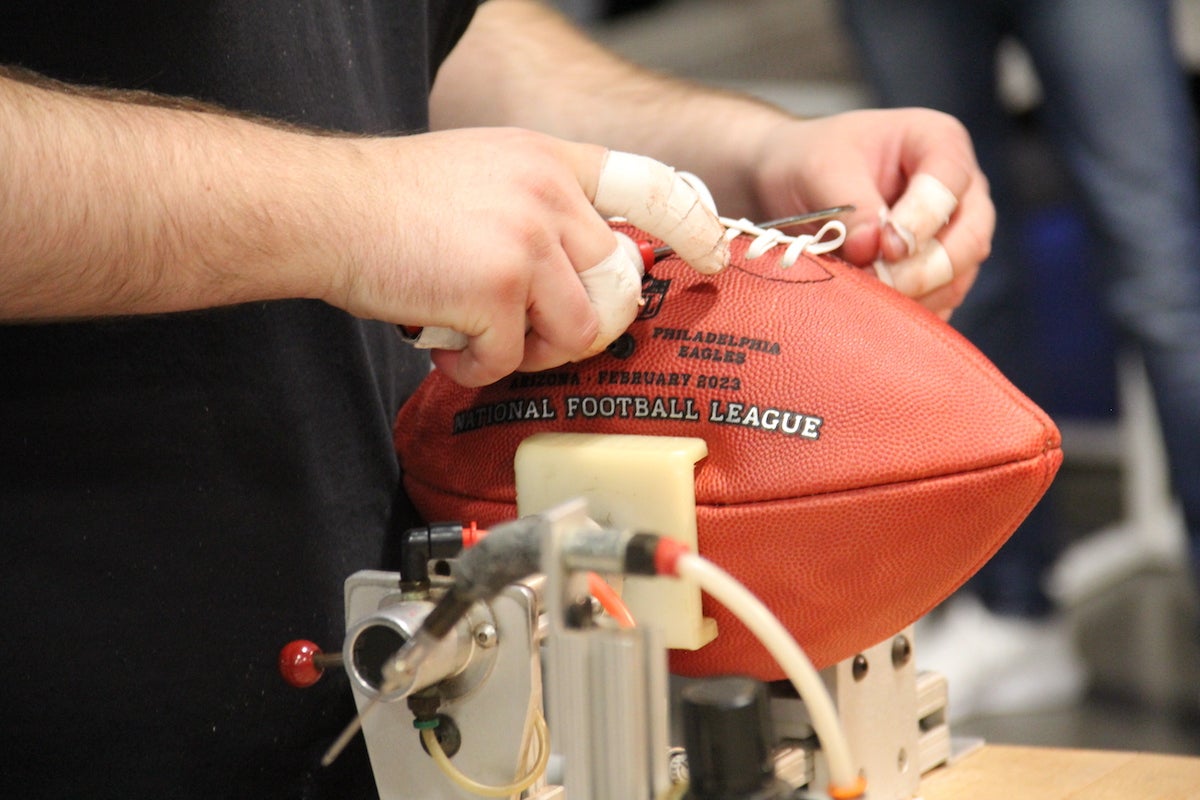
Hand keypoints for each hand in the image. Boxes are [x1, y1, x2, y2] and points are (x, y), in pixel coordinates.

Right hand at [332, 128, 725, 386]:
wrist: (324, 208)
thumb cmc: (391, 202)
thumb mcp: (484, 174)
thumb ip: (540, 209)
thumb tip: (580, 273)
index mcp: (549, 161)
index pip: (646, 185)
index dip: (689, 223)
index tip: (714, 254)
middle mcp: (548, 194)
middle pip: (614, 282)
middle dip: (581, 323)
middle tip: (534, 333)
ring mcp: (527, 239)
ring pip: (575, 330)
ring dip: (529, 350)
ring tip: (480, 338)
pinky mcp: (497, 288)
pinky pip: (513, 357)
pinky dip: (476, 366)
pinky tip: (444, 344)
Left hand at [749, 108, 992, 318]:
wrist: (794, 183)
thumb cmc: (811, 162)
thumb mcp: (820, 169)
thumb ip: (851, 206)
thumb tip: (873, 250)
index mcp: (938, 142)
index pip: (949, 184)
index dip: (921, 221)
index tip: (884, 248)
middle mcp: (959, 189)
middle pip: (970, 238)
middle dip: (924, 270)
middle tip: (877, 283)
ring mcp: (954, 233)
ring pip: (959, 277)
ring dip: (916, 297)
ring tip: (867, 299)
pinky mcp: (939, 272)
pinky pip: (941, 302)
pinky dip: (911, 315)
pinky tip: (877, 315)